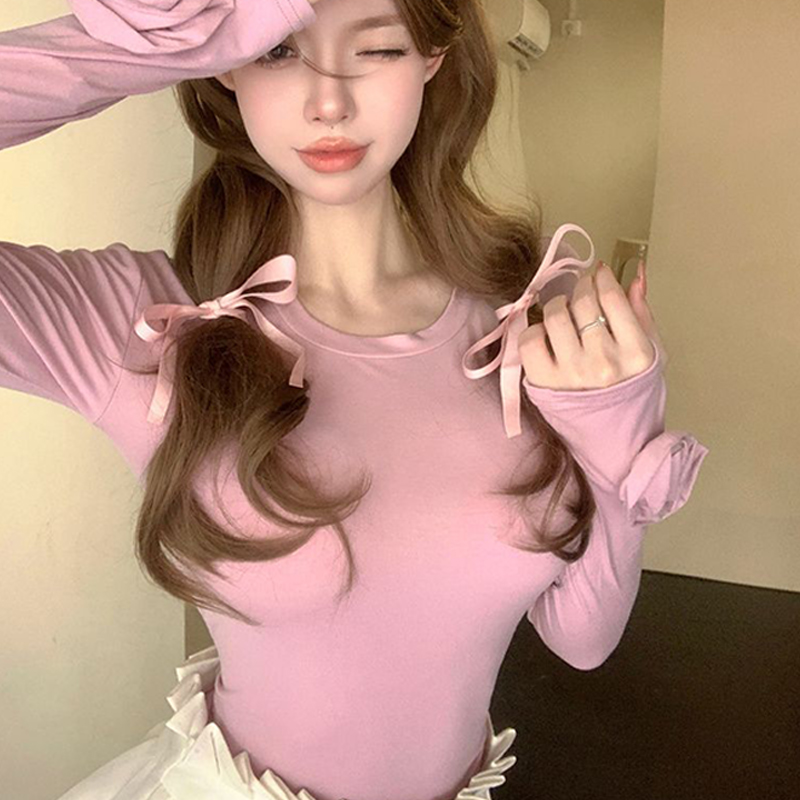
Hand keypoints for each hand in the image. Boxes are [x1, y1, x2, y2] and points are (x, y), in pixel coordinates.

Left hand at [520, 261, 666, 390]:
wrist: (615, 441)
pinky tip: (547, 337)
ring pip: (555, 315)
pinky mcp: (543, 383)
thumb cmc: (633, 395)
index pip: (611, 298)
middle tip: (581, 291)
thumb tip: (635, 273)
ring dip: (557, 306)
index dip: (600, 278)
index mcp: (635, 353)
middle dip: (581, 287)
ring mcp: (571, 373)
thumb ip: (641, 312)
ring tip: (564, 314)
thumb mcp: (652, 354)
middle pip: (582, 302)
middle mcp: (603, 362)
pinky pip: (530, 340)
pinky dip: (535, 331)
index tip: (597, 274)